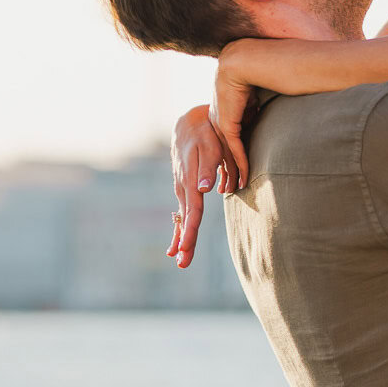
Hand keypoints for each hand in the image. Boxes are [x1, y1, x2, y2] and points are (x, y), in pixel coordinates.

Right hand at [169, 105, 237, 269]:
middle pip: (185, 220)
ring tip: (180, 260)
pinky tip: (178, 243)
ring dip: (181, 239)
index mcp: (189, 182)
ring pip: (183, 218)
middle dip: (184, 242)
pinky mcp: (185, 188)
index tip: (185, 249)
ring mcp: (182, 189)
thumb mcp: (209, 147)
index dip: (188, 231)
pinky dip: (180, 228)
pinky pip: (183, 212)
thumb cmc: (205, 134)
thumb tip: (203, 189)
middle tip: (183, 264)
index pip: (192, 212)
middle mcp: (183, 188)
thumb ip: (206, 168)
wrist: (191, 122)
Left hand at [210, 42, 255, 190]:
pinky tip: (244, 178)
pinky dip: (240, 165)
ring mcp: (219, 122)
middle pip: (221, 152)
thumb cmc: (253, 74)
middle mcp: (216, 119)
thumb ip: (252, 112)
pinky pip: (235, 149)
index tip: (233, 172)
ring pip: (225, 155)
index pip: (225, 141)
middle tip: (229, 189)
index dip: (229, 158)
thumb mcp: (252, 98)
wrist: (244, 62)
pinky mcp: (226, 124)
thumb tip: (259, 118)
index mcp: (221, 112)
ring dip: (232, 174)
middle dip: (226, 172)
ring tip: (235, 190)